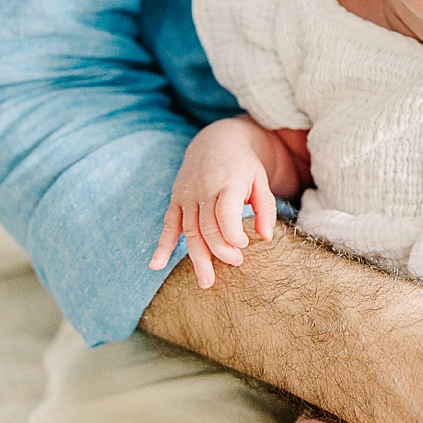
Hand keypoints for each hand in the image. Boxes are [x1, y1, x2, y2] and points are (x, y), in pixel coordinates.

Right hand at [149, 119, 278, 287]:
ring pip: (189, 231)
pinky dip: (162, 245)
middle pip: (207, 227)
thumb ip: (265, 208)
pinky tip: (156, 265)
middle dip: (220, 250)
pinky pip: (168, 225)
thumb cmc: (244, 165)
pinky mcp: (176, 200)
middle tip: (235, 262)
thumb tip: (266, 238)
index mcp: (227, 183)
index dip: (233, 235)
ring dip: (196, 258)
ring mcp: (187, 195)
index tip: (244, 245)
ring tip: (206, 282)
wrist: (216, 141)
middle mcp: (203, 190)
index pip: (224, 214)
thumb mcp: (260, 180)